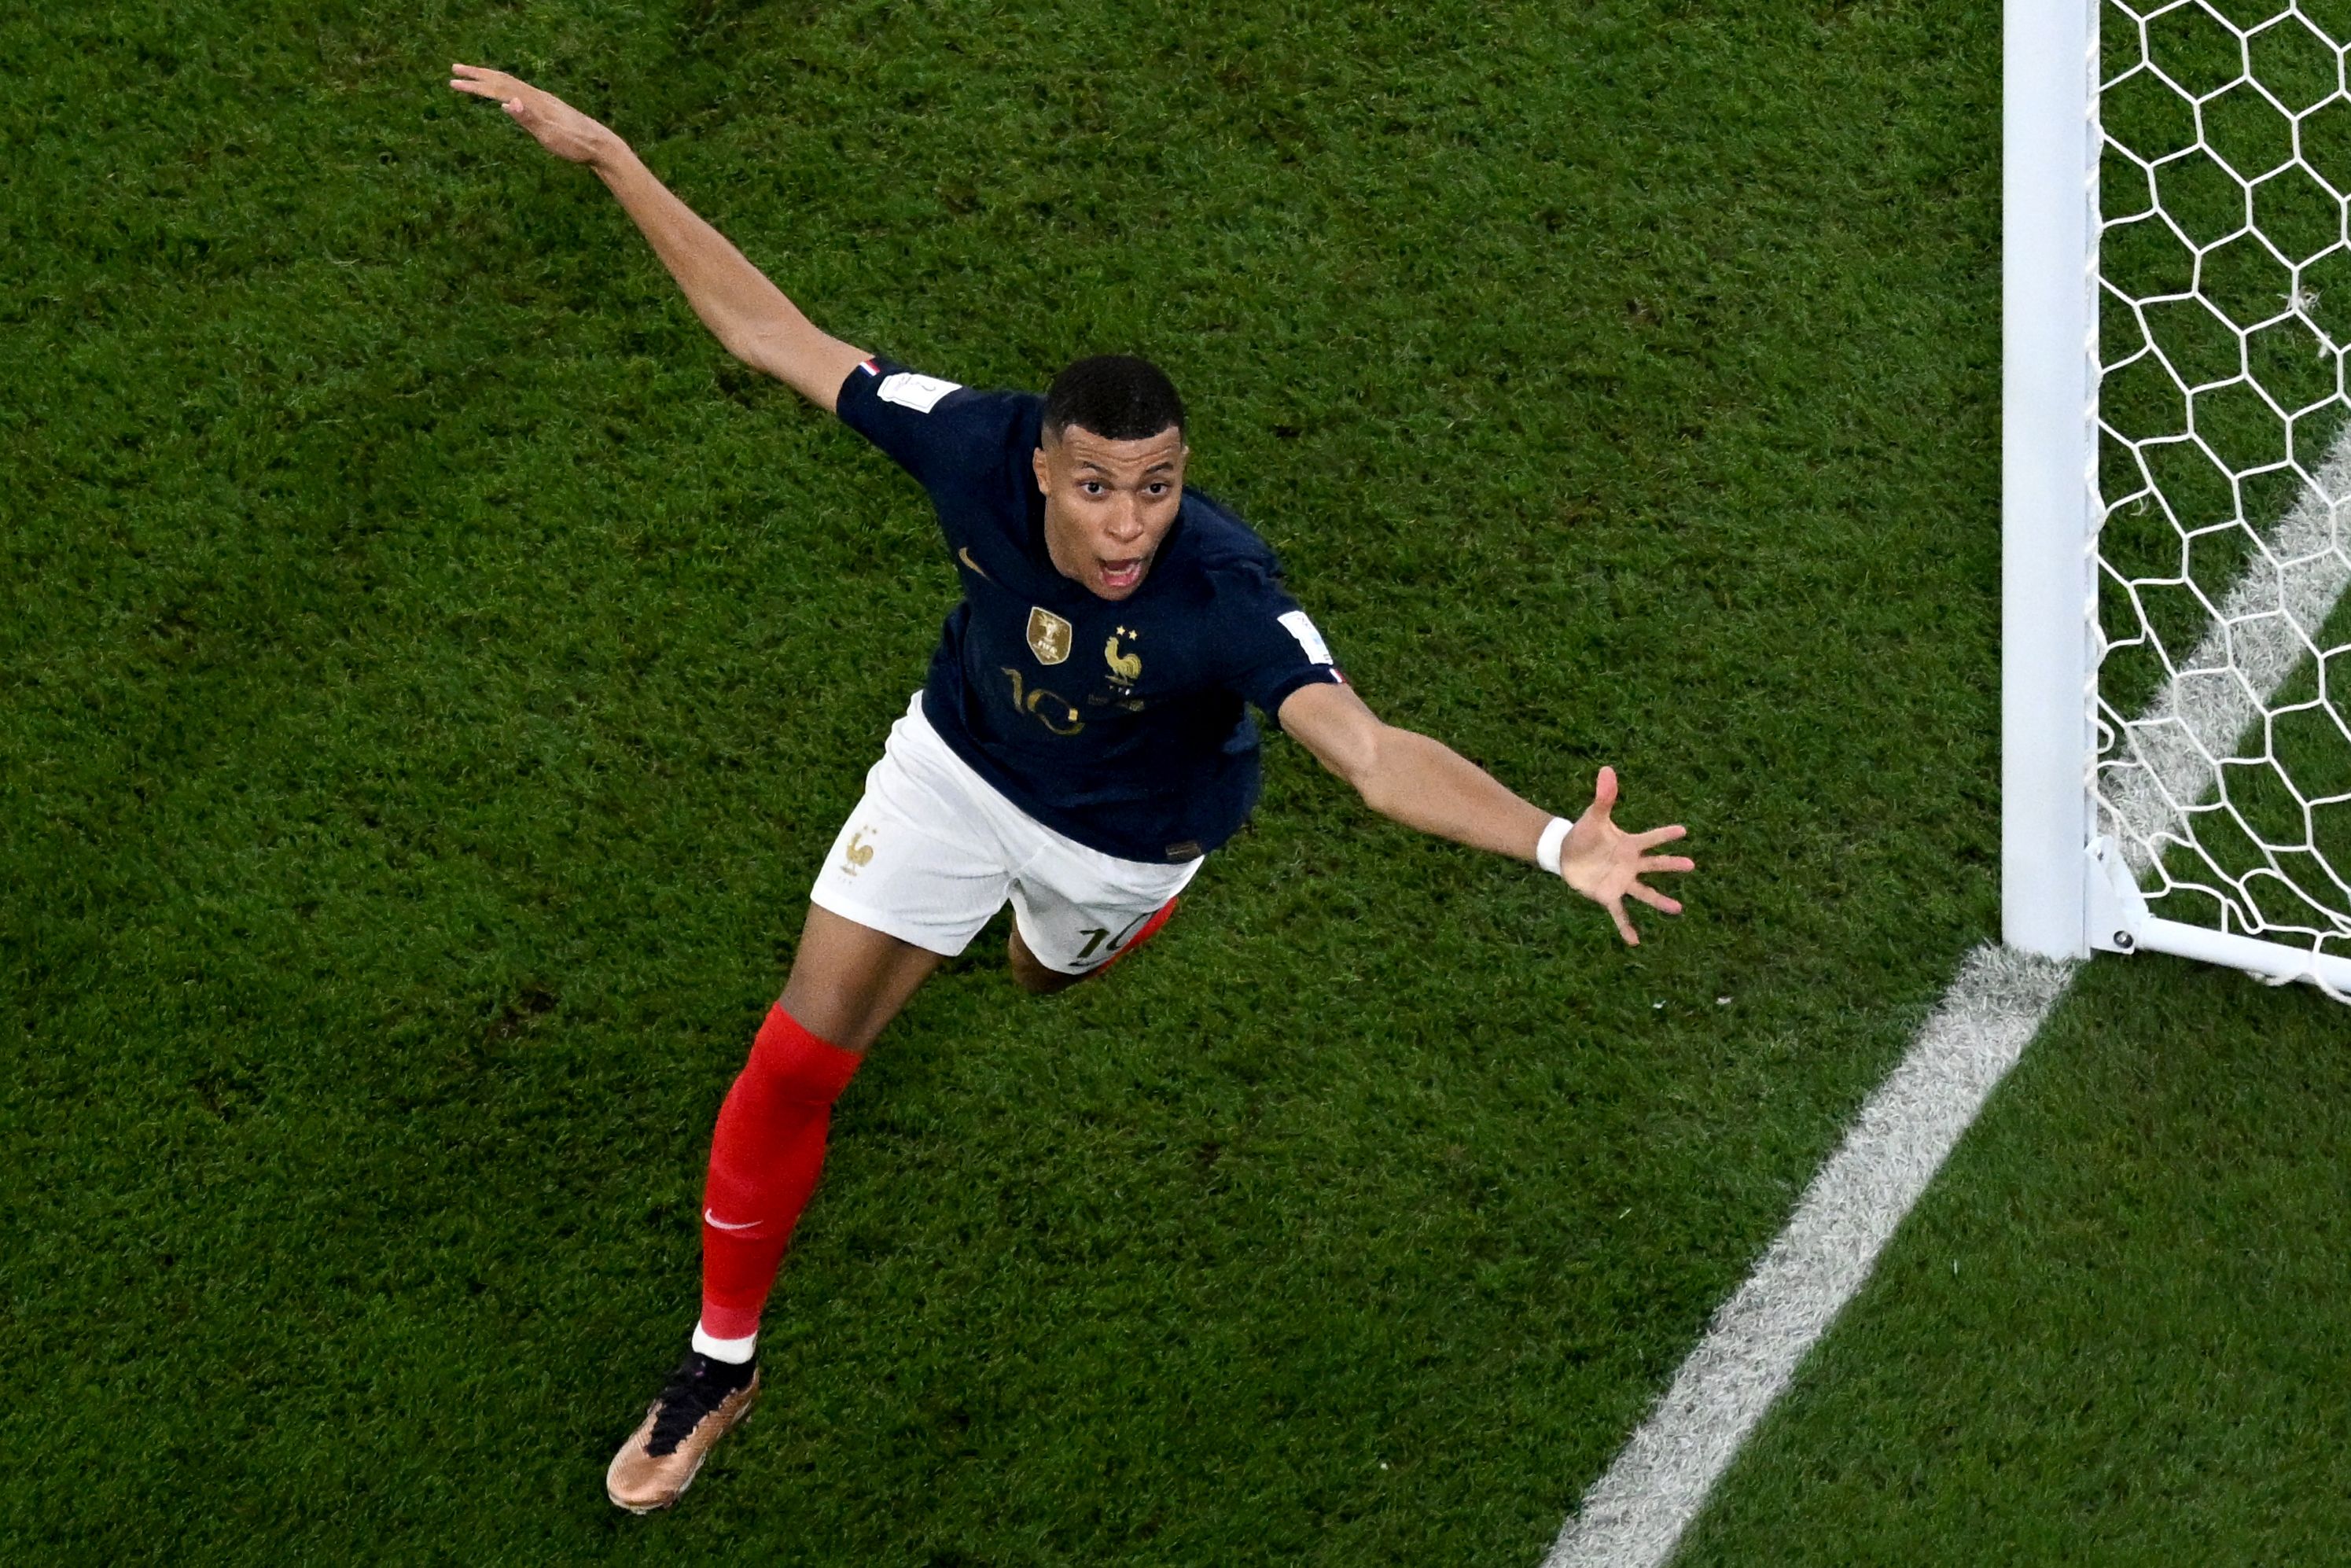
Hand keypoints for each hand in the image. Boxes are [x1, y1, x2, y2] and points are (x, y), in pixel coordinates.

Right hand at [449, 64, 620, 166]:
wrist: (602, 147)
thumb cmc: (576, 145)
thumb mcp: (550, 136)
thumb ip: (528, 119)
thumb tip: (507, 102)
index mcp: (534, 101)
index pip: (498, 87)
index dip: (475, 85)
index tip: (453, 82)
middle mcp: (538, 96)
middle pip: (502, 79)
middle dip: (477, 75)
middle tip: (454, 71)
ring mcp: (544, 101)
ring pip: (511, 84)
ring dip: (490, 79)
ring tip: (473, 78)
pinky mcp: (549, 108)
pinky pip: (520, 92)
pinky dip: (505, 88)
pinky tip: (505, 95)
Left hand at [1558, 766, 1692, 945]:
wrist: (1568, 855)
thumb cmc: (1585, 835)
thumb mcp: (1593, 817)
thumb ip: (1603, 797)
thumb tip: (1607, 769)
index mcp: (1630, 844)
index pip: (1651, 838)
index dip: (1665, 834)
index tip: (1684, 830)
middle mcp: (1631, 864)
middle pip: (1655, 865)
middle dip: (1671, 865)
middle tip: (1691, 865)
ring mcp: (1622, 881)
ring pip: (1644, 892)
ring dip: (1660, 901)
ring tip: (1678, 909)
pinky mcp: (1608, 896)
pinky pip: (1619, 913)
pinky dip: (1626, 926)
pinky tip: (1635, 941)